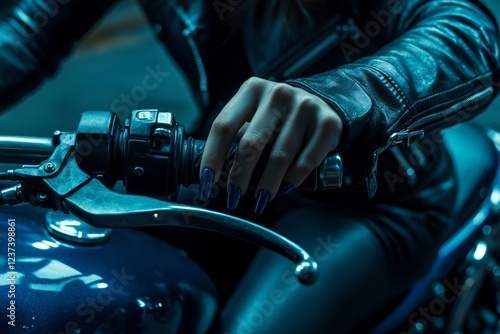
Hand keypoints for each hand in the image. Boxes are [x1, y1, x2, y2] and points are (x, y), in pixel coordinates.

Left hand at [199, 77, 342, 213]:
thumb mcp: (256, 115)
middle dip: (239, 177)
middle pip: (250, 144)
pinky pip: (306, 162)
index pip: (223, 126)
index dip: (212, 157)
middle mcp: (277, 94)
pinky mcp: (328, 123)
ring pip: (279, 157)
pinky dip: (292, 180)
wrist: (324, 104)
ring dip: (267, 185)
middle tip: (234, 197)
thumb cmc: (280, 117)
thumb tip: (212, 177)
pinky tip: (285, 186)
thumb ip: (237, 138)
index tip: (207, 182)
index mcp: (251, 90)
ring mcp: (304, 106)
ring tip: (261, 199)